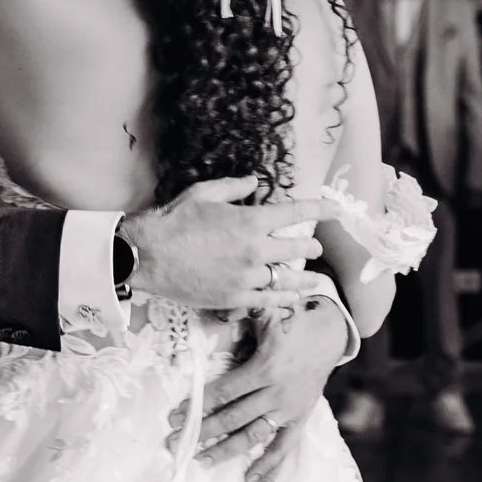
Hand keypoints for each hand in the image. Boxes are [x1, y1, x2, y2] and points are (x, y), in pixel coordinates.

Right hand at [122, 177, 317, 314]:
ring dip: (304, 277)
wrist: (146, 255)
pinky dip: (285, 299)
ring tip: (314, 279)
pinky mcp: (234, 297)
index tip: (335, 208)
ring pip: (287, 278)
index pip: (296, 213)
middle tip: (315, 246)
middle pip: (297, 249)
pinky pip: (269, 300)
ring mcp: (246, 276)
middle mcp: (254, 250)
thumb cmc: (172, 221)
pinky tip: (294, 298)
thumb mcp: (204, 193)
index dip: (320, 208)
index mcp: (250, 221)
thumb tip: (254, 182)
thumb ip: (234, 187)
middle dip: (311, 246)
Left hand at [191, 285, 355, 478]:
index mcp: (266, 367)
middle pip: (234, 417)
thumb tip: (216, 312)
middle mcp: (277, 392)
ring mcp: (289, 409)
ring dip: (227, 450)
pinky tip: (249, 479)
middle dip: (203, 430)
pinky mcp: (300, 417)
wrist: (331, 334)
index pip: (225, 391)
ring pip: (254, 435)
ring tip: (202, 461)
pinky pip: (284, 446)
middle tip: (176, 443)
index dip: (199, 405)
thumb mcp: (268, 310)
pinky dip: (268, 464)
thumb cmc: (294, 320)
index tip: (175, 417)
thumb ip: (241, 312)